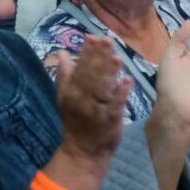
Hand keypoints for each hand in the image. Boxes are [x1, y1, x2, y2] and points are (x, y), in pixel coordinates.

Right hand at [55, 36, 131, 161]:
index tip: (94, 37)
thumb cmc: (76, 122)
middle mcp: (83, 99)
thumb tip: (62, 53)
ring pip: (103, 88)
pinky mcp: (111, 120)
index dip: (87, 52)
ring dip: (110, 72)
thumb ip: (64, 75)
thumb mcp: (64, 98)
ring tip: (117, 56)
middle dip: (100, 57)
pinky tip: (128, 81)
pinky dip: (121, 93)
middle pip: (92, 75)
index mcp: (72, 92)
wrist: (83, 152)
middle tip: (107, 40)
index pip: (80, 68)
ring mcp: (97, 110)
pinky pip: (116, 105)